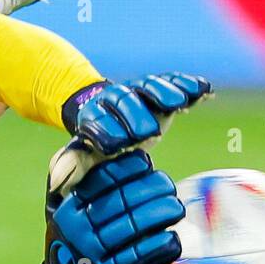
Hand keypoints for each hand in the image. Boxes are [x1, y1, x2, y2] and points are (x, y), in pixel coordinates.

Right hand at [6, 144, 183, 263]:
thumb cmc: (71, 234)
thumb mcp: (59, 201)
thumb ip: (70, 170)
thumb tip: (94, 143)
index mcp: (69, 206)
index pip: (104, 179)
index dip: (130, 168)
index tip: (147, 163)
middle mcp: (79, 229)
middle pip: (123, 202)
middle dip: (152, 190)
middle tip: (169, 186)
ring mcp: (95, 254)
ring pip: (135, 228)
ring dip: (161, 214)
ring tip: (177, 208)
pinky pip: (140, 259)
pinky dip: (160, 248)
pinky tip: (174, 238)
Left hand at [62, 73, 213, 155]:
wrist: (105, 110)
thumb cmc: (100, 143)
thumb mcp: (86, 154)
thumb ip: (79, 164)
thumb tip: (60, 182)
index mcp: (94, 117)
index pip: (98, 122)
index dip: (107, 132)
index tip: (116, 146)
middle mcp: (115, 99)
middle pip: (124, 101)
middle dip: (136, 115)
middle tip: (149, 133)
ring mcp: (138, 90)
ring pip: (148, 85)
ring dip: (164, 93)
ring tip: (180, 103)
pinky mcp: (159, 87)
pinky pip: (172, 81)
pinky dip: (188, 84)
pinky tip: (204, 90)